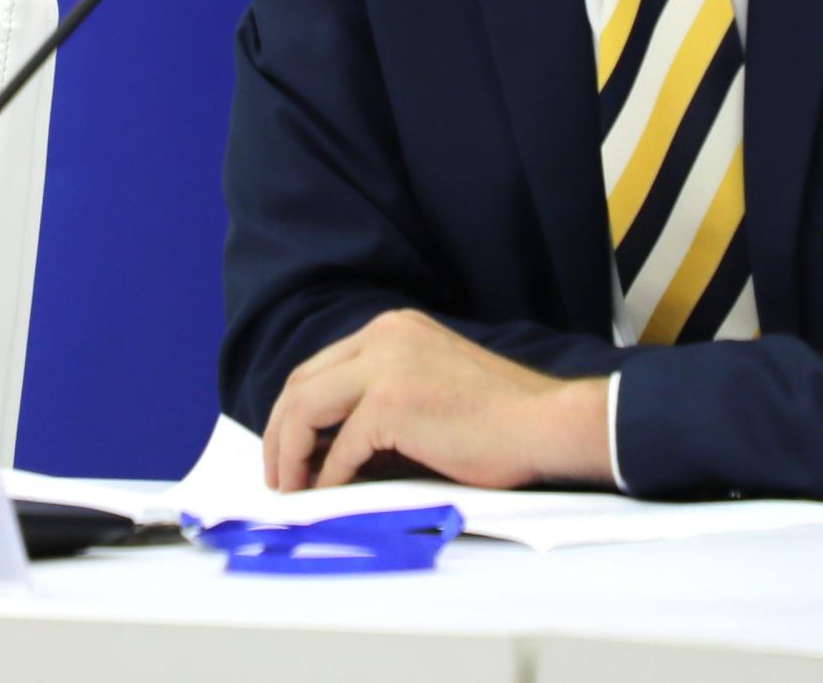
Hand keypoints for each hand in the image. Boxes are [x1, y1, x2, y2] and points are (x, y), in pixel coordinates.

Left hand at [261, 308, 610, 492]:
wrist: (545, 424)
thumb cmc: (500, 418)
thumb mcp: (429, 388)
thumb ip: (380, 403)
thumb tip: (328, 449)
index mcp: (393, 329)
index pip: (321, 366)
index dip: (294, 411)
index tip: (289, 448)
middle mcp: (384, 336)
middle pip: (302, 382)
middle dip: (280, 432)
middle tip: (277, 473)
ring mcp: (387, 365)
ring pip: (306, 407)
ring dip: (290, 453)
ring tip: (290, 488)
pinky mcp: (393, 403)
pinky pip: (341, 446)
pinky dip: (330, 475)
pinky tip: (331, 494)